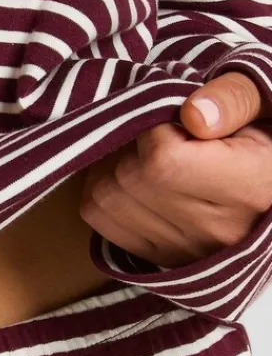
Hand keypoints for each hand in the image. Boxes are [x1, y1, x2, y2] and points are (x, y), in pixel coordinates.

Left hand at [80, 71, 271, 268]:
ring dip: (109, 164)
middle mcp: (216, 231)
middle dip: (129, 143)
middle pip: (128, 178)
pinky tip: (130, 174)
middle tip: (155, 130)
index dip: (155, 127)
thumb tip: (193, 114)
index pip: (164, 160)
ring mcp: (184, 252)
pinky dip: (101, 187)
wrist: (266, 186)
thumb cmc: (265, 138)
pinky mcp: (158, 258)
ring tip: (142, 151)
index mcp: (248, 187)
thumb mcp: (267, 102)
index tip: (174, 118)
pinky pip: (99, 218)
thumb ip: (234, 98)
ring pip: (104, 197)